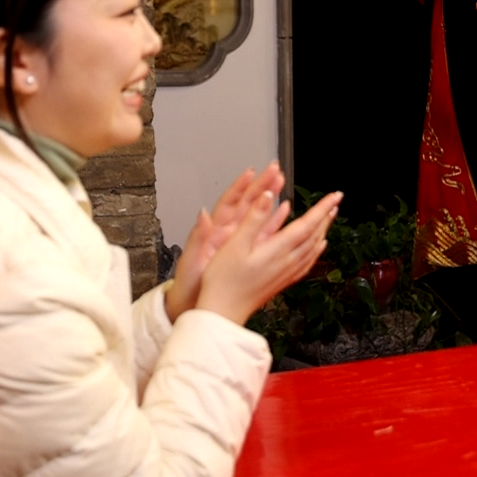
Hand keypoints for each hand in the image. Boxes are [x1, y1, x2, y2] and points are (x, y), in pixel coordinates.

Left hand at [165, 162, 284, 319]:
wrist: (197, 306)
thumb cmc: (190, 284)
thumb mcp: (191, 261)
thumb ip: (197, 237)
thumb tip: (202, 214)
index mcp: (214, 232)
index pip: (229, 203)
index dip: (240, 187)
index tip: (251, 173)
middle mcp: (228, 233)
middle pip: (248, 204)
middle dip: (261, 185)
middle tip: (274, 170)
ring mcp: (240, 241)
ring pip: (258, 215)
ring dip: (270, 198)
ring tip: (281, 182)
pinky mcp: (250, 252)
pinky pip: (266, 233)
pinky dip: (276, 221)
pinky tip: (285, 211)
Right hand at [195, 191, 341, 324]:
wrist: (224, 312)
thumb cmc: (224, 281)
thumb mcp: (235, 244)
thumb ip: (254, 218)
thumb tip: (268, 195)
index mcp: (278, 249)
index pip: (308, 224)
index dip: (322, 208)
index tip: (335, 196)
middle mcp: (287, 261)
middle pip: (314, 235)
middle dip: (326, 216)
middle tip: (335, 202)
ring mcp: (286, 273)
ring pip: (313, 248)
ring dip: (323, 230)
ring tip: (329, 218)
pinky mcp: (282, 281)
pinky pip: (307, 262)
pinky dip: (316, 251)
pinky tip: (317, 247)